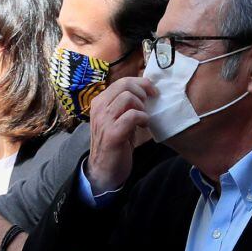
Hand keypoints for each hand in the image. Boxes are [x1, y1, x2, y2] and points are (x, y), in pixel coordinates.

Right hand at [87, 77, 153, 194]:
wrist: (104, 169)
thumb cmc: (114, 142)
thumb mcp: (116, 119)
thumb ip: (124, 105)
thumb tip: (144, 89)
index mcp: (99, 102)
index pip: (122, 81)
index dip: (141, 83)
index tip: (152, 91)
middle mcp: (99, 108)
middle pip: (125, 85)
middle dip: (142, 91)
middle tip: (149, 103)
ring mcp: (104, 120)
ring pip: (128, 97)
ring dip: (142, 106)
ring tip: (144, 116)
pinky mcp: (113, 133)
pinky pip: (132, 115)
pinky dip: (143, 118)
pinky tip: (144, 125)